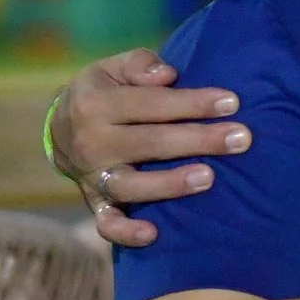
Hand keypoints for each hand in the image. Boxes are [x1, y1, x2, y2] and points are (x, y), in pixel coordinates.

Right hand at [50, 49, 247, 247]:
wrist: (58, 128)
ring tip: (209, 178)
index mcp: (96, 104)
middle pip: (150, 142)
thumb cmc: (103, 92)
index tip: (233, 103)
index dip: (193, 102)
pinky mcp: (94, 202)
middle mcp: (91, 142)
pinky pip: (107, 223)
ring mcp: (91, 176)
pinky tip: (154, 234)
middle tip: (241, 139)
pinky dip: (126, 232)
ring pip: (131, 185)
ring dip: (170, 184)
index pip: (152, 103)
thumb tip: (167, 75)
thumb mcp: (112, 67)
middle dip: (198, 140)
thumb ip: (140, 65)